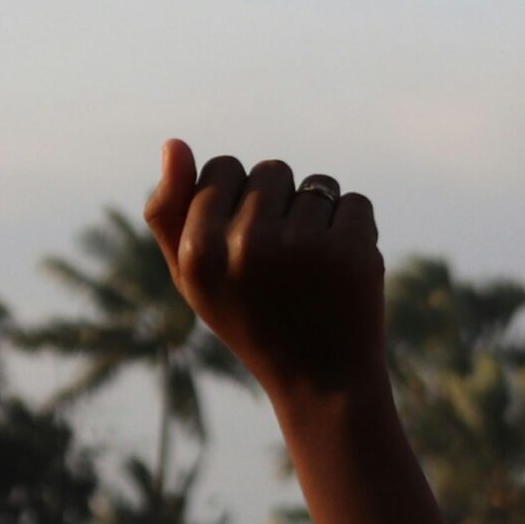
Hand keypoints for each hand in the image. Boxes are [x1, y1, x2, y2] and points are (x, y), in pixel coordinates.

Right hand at [143, 140, 386, 405]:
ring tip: (312, 265)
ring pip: (316, 182)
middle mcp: (246, 245)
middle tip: (281, 260)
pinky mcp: (351, 250)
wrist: (321, 379)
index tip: (245, 239)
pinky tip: (342, 266)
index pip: (220, 168)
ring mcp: (302, 247)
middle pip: (270, 169)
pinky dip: (353, 227)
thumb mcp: (194, 276)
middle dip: (279, 203)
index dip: (238, 198)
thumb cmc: (251, 319)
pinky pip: (354, 200)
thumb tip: (173, 143)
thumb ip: (170, 212)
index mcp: (199, 251)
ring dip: (319, 214)